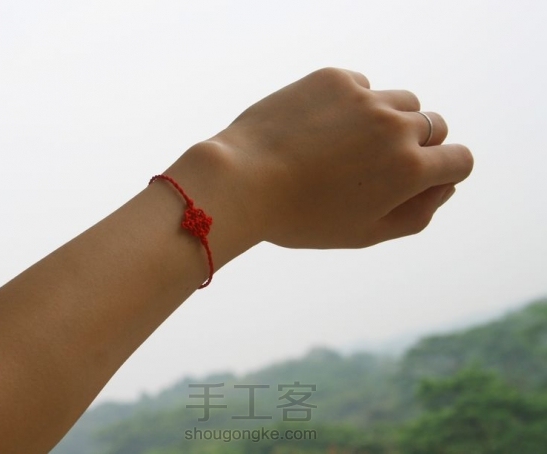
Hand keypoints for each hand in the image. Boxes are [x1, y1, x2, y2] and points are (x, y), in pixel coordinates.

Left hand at [205, 67, 472, 248]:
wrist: (242, 181)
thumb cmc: (301, 218)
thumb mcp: (365, 233)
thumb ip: (416, 214)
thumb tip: (444, 187)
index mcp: (410, 169)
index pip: (460, 160)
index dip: (443, 172)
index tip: (417, 179)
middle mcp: (395, 126)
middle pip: (433, 127)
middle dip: (416, 146)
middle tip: (373, 166)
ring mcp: (364, 97)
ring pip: (402, 102)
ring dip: (388, 121)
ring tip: (348, 146)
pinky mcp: (333, 78)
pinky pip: (361, 87)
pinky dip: (351, 105)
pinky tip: (320, 128)